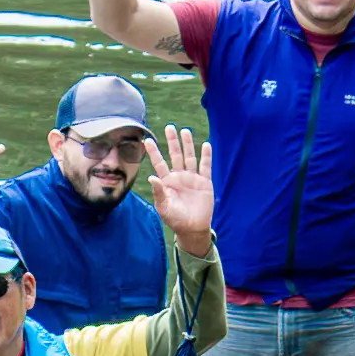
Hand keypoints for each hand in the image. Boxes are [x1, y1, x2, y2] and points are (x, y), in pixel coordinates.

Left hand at [145, 124, 213, 248]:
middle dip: (172, 142)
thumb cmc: (175, 219)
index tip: (147, 140)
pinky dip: (206, 156)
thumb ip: (159, 192)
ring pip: (190, 157)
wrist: (192, 228)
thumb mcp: (164, 207)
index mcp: (167, 182)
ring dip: (188, 145)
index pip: (159, 163)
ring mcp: (192, 178)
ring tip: (185, 131)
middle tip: (169, 127)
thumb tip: (152, 177)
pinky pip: (205, 166)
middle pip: (175, 155)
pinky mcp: (205, 182)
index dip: (154, 152)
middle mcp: (179, 177)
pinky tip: (206, 145)